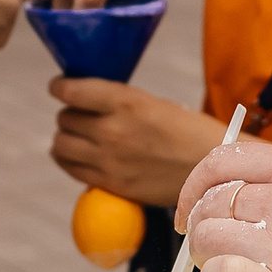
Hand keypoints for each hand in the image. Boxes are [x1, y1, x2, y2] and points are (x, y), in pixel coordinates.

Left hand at [50, 79, 222, 206]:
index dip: (59, 87)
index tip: (58, 87)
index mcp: (127, 102)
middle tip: (78, 115)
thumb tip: (89, 102)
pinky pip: (71, 170)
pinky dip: (68, 160)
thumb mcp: (154, 104)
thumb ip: (120, 103)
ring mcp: (109, 160)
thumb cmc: (190, 131)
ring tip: (74, 136)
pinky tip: (75, 155)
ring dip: (64, 138)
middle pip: (65, 118)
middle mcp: (113, 130)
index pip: (72, 91)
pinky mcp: (111, 184)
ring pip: (61, 145)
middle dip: (69, 114)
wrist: (213, 169)